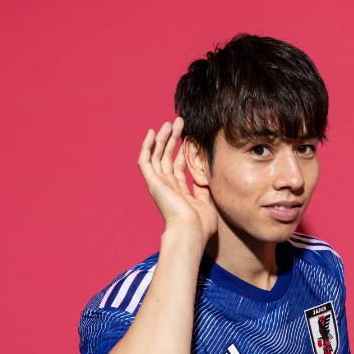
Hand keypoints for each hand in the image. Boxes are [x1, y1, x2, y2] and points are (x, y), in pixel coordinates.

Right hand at [138, 117, 216, 245]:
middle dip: (174, 140)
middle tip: (180, 123)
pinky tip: (152, 133)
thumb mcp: (207, 203)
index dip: (183, 151)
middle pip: (167, 158)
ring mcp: (158, 185)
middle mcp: (167, 187)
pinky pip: (145, 161)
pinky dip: (147, 147)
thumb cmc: (201, 224)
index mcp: (179, 193)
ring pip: (157, 156)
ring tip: (170, 123)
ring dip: (163, 138)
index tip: (189, 137)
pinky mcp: (152, 182)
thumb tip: (205, 177)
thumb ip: (204, 189)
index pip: (179, 167)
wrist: (191, 231)